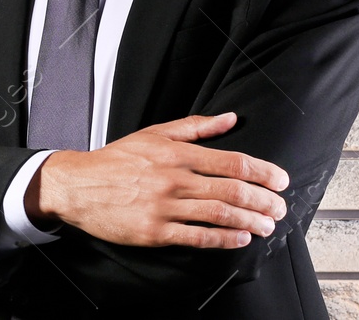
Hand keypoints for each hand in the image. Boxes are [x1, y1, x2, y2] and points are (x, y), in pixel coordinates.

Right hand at [26, 112, 288, 248]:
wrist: (78, 185)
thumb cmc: (116, 159)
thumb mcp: (154, 133)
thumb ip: (195, 127)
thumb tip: (229, 119)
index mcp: (176, 152)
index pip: (230, 161)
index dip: (262, 172)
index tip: (280, 180)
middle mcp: (173, 178)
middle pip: (231, 190)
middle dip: (263, 200)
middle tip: (280, 207)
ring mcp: (164, 207)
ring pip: (218, 214)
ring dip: (249, 221)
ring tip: (267, 226)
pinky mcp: (154, 232)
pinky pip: (196, 237)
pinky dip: (223, 239)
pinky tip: (239, 238)